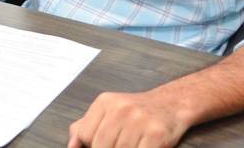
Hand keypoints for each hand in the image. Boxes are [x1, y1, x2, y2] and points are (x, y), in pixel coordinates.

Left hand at [67, 90, 189, 147]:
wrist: (172, 104)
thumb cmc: (136, 112)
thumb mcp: (107, 111)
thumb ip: (84, 127)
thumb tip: (71, 146)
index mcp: (105, 101)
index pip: (86, 134)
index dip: (93, 145)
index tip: (105, 143)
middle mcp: (121, 108)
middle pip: (101, 145)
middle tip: (120, 144)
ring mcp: (139, 120)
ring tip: (133, 144)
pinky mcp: (156, 133)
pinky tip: (141, 146)